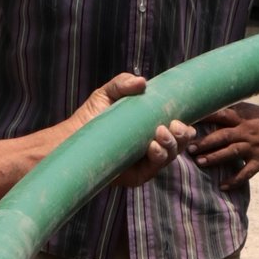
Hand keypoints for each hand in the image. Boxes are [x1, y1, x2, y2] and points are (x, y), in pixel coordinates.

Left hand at [67, 71, 194, 189]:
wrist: (72, 137)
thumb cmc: (91, 115)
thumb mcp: (108, 93)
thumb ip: (123, 83)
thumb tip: (142, 82)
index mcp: (152, 127)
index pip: (178, 128)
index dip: (186, 125)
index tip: (181, 117)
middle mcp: (153, 146)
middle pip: (179, 144)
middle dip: (182, 135)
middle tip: (174, 125)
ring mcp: (145, 163)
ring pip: (170, 156)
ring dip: (171, 145)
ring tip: (159, 133)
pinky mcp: (136, 176)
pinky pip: (154, 169)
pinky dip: (158, 158)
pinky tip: (152, 147)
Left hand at [193, 102, 258, 186]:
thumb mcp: (248, 110)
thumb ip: (230, 113)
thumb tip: (208, 111)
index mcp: (241, 117)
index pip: (219, 115)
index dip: (204, 117)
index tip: (187, 121)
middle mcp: (246, 131)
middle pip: (222, 136)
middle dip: (205, 142)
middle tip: (189, 148)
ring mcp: (253, 146)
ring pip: (231, 152)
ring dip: (215, 158)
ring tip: (200, 163)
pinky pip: (246, 172)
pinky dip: (234, 180)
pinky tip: (222, 187)